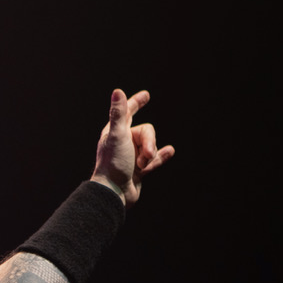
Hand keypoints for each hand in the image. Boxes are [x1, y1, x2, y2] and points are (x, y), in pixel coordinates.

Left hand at [91, 89, 174, 207]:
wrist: (114, 192)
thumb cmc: (113, 163)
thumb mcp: (117, 135)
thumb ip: (119, 114)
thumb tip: (118, 91)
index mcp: (115, 133)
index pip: (127, 112)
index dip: (136, 102)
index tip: (146, 95)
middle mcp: (123, 142)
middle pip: (147, 131)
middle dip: (150, 142)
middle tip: (144, 156)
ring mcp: (131, 156)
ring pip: (152, 145)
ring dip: (151, 155)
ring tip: (142, 166)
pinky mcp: (139, 169)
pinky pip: (155, 159)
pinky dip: (161, 156)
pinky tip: (170, 150)